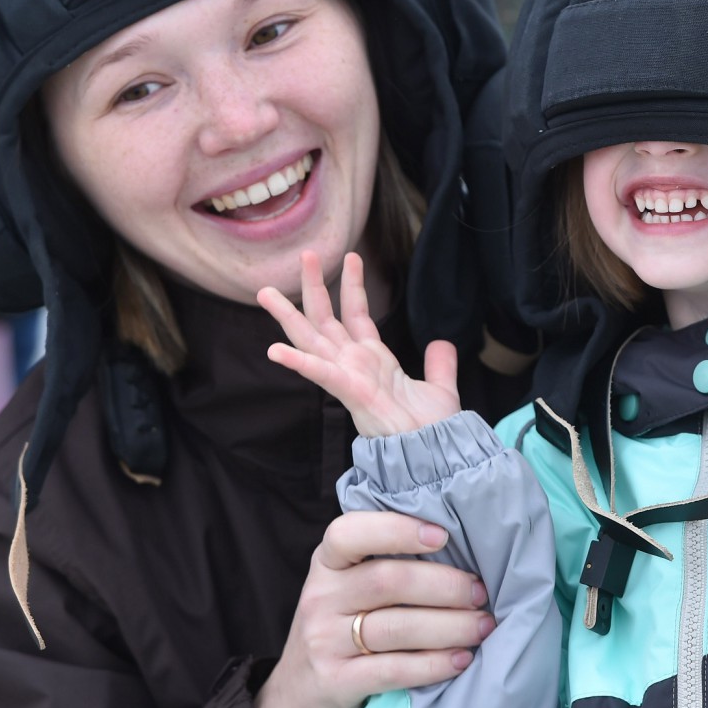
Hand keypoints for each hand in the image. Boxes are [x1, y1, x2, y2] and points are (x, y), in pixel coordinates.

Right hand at [254, 511, 493, 707]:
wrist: (294, 699)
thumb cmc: (338, 631)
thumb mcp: (345, 590)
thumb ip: (384, 567)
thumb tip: (461, 552)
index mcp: (327, 564)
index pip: (349, 533)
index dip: (397, 530)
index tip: (442, 536)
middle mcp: (321, 597)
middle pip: (388, 581)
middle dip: (444, 586)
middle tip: (480, 594)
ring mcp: (324, 641)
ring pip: (396, 627)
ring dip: (449, 626)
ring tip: (483, 627)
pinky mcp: (335, 683)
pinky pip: (393, 669)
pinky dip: (433, 664)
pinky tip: (461, 660)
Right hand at [258, 251, 460, 436]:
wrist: (434, 453)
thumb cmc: (431, 428)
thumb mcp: (440, 387)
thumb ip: (439, 364)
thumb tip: (441, 343)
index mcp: (373, 359)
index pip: (358, 313)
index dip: (353, 285)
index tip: (352, 257)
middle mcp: (355, 364)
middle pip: (326, 318)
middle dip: (314, 287)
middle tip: (305, 255)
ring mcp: (348, 376)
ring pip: (312, 338)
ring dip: (289, 315)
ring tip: (266, 292)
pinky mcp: (348, 391)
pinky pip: (320, 372)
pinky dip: (298, 361)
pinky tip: (274, 349)